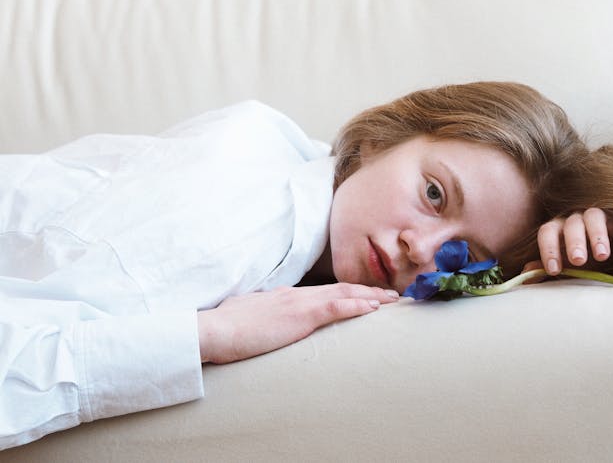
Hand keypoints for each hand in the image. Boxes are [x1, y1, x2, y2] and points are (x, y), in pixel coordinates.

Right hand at [197, 283, 398, 363]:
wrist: (215, 329)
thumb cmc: (226, 328)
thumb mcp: (248, 317)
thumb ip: (262, 315)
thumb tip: (265, 319)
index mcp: (285, 296)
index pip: (323, 292)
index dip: (346, 292)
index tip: (364, 295)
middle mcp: (296, 294)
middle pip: (340, 289)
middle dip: (367, 291)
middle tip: (390, 295)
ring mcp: (299, 302)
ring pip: (344, 294)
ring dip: (371, 296)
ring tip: (391, 300)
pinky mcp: (300, 314)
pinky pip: (336, 307)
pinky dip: (357, 305)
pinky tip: (373, 307)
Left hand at [524, 208, 612, 276]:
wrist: (608, 252)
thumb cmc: (580, 258)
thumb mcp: (564, 265)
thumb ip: (546, 267)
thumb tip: (525, 274)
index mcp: (558, 229)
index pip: (547, 232)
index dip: (549, 250)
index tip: (553, 270)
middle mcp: (576, 219)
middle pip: (572, 224)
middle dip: (574, 242)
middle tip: (578, 260)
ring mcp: (600, 217)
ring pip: (595, 217)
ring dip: (598, 235)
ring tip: (602, 255)